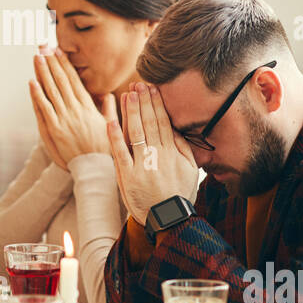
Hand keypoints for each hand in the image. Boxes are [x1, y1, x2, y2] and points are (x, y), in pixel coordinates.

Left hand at [29, 48, 108, 170]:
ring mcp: (64, 119)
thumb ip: (109, 109)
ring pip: (52, 90)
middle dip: (52, 62)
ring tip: (37, 56)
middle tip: (44, 46)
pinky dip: (38, 94)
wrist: (96, 169)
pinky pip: (44, 108)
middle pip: (62, 80)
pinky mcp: (54, 129)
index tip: (58, 51)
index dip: (65, 64)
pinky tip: (32, 81)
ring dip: (43, 72)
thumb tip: (110, 95)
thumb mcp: (110, 126)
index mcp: (89, 107)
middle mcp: (76, 109)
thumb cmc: (105, 149)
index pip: (75, 80)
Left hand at [105, 82, 198, 224]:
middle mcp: (158, 156)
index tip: (152, 88)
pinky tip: (111, 121)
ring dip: (132, 112)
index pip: (164, 122)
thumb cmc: (178, 194)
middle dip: (144, 101)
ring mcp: (142, 165)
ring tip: (129, 94)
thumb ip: (184, 149)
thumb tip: (178, 128)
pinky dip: (115, 136)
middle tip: (139, 84)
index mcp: (172, 153)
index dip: (157, 103)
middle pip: (150, 122)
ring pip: (136, 133)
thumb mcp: (190, 170)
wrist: (168, 218)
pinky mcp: (128, 176)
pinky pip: (120, 152)